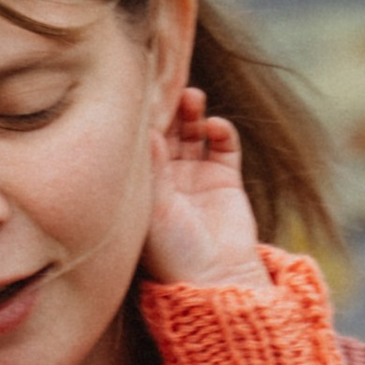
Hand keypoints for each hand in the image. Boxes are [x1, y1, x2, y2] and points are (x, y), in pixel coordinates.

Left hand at [144, 89, 269, 295]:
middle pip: (166, 129)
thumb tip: (143, 127)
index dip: (141, 116)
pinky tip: (214, 125)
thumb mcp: (153, 208)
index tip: (140, 91)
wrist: (214, 279)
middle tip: (167, 85)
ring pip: (193, 131)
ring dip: (192, 111)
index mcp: (142, 184)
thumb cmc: (171, 251)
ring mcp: (197, 175)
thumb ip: (151, 167)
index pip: (139, 140)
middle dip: (167, 107)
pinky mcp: (225, 178)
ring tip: (192, 97)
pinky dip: (220, 130)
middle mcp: (167, 177)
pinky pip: (224, 145)